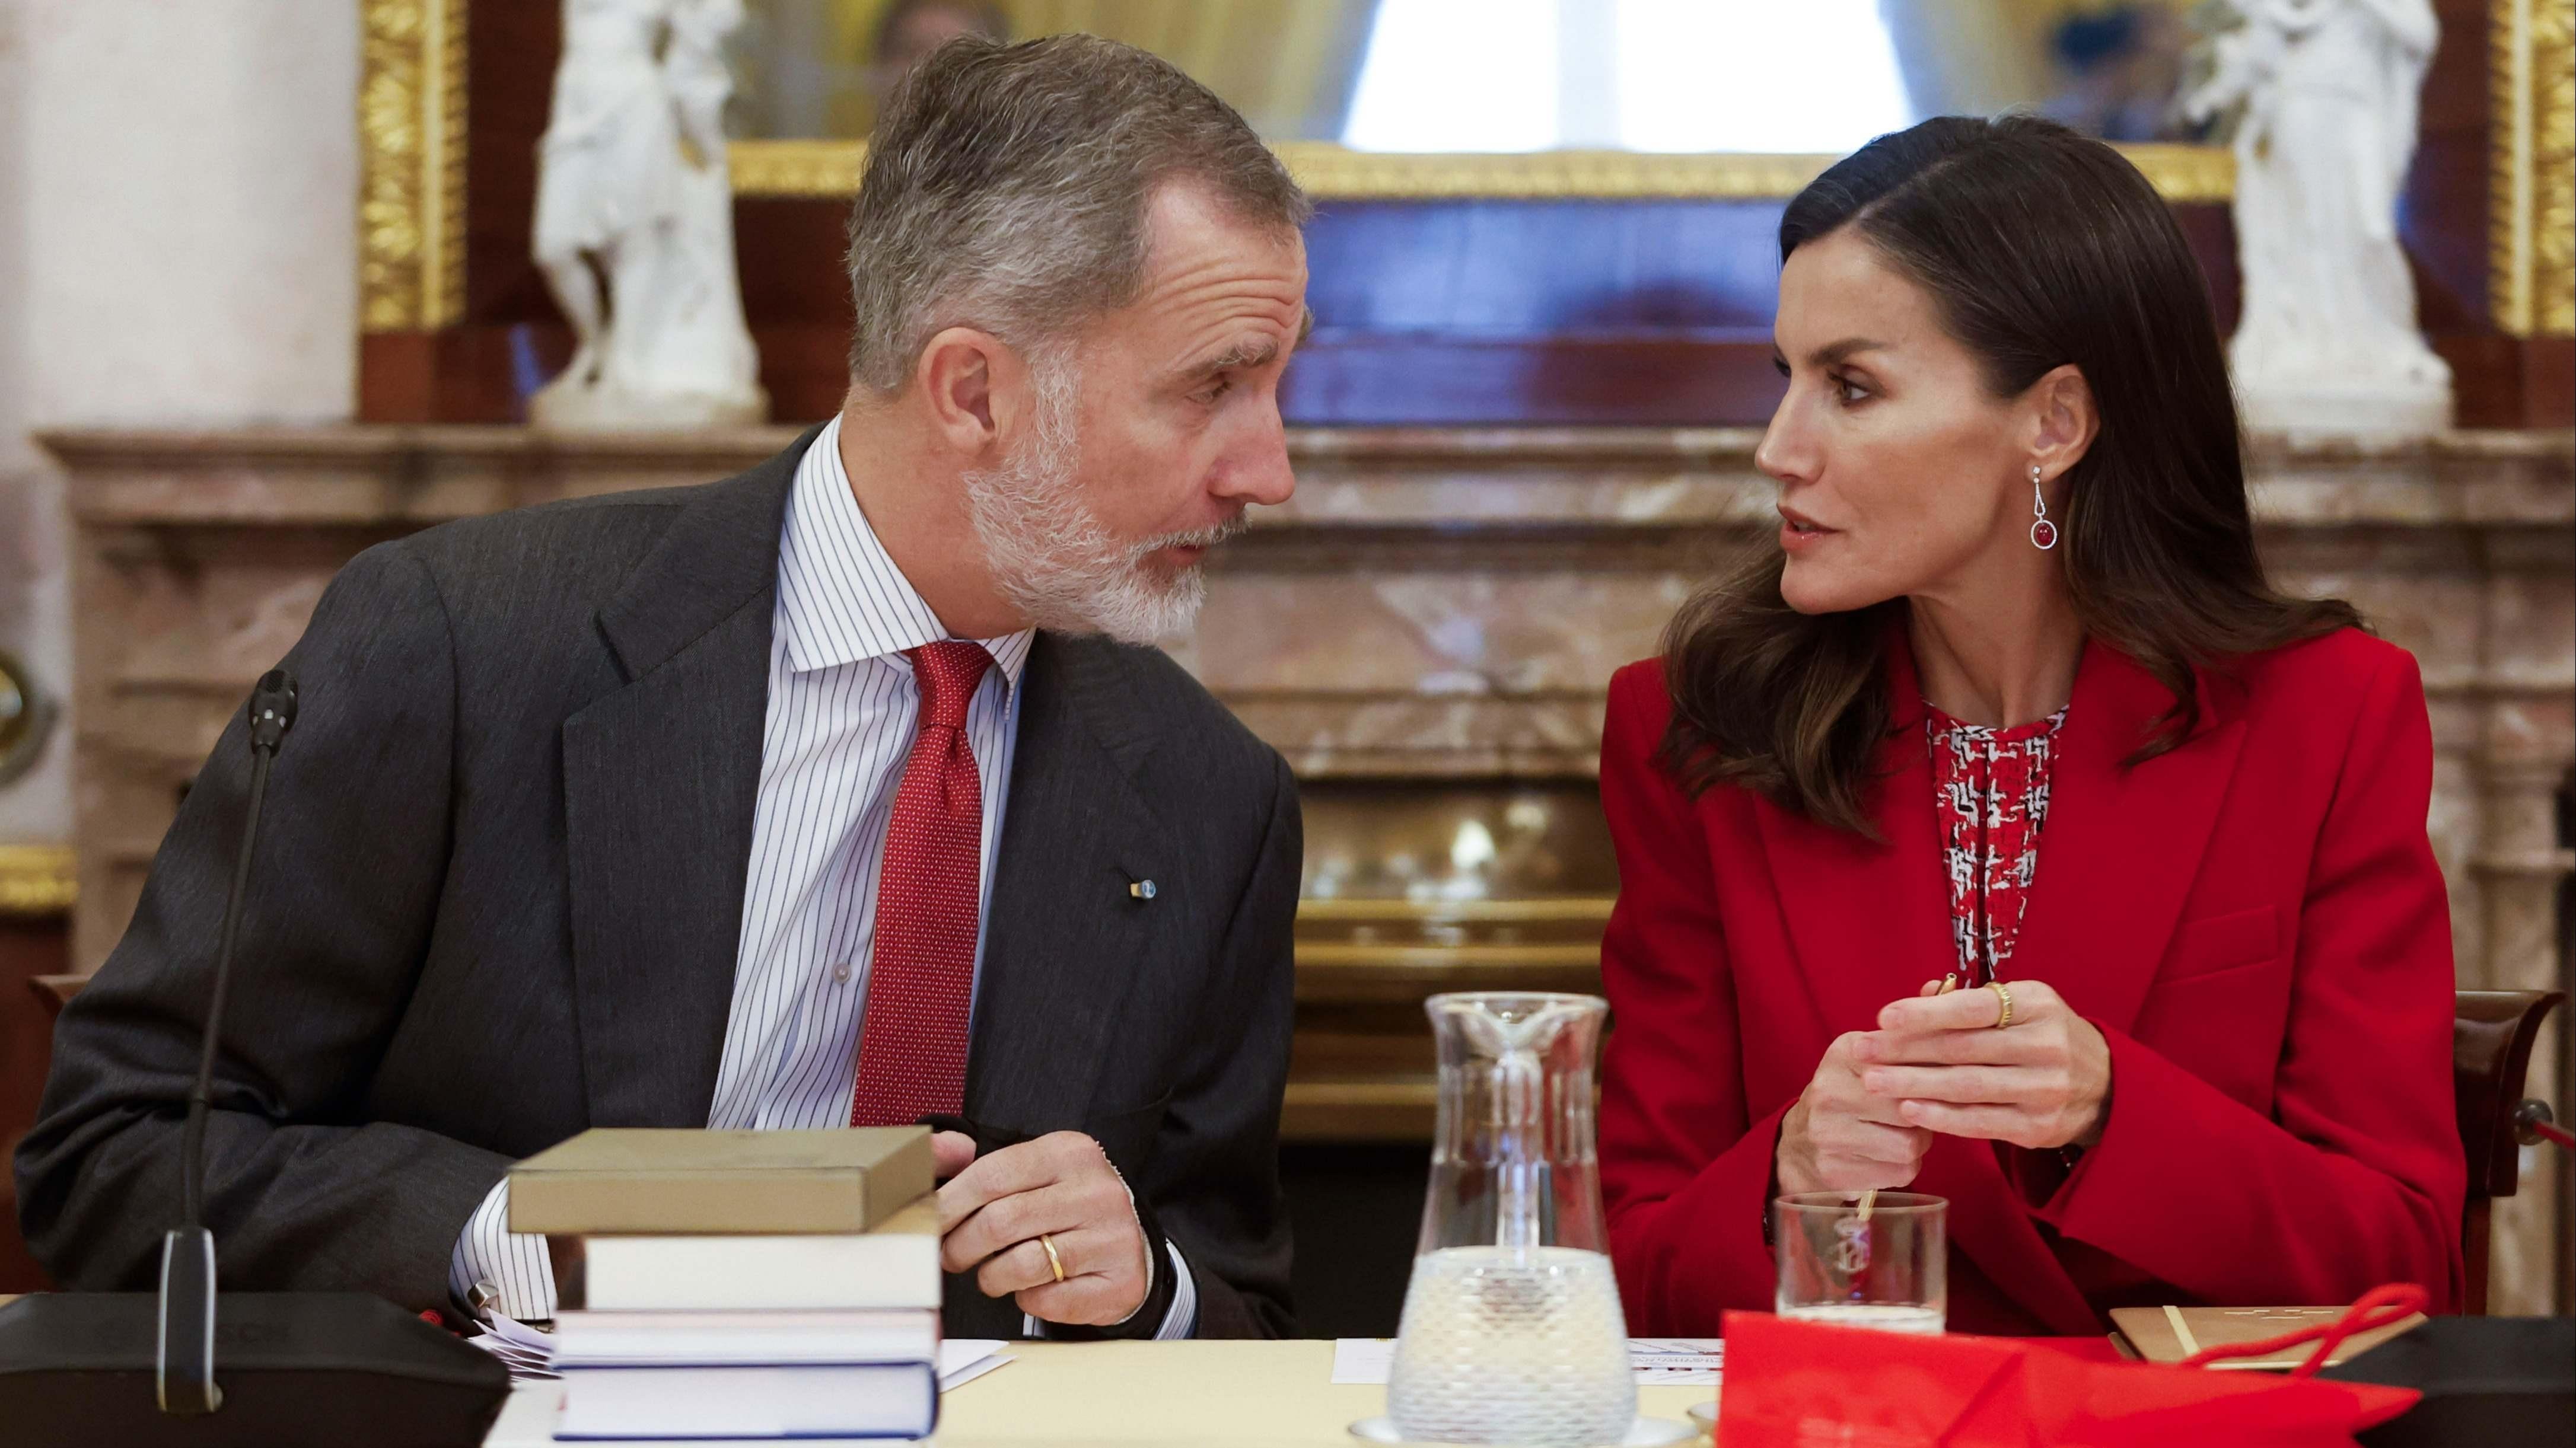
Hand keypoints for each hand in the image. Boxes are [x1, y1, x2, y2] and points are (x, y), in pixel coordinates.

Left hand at [936, 1131, 1149, 1326]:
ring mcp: (1113, 1238)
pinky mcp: (1118, 1283)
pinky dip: (1027, 1300)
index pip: (992, 1175)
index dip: (950, 1204)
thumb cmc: (1065, 1208)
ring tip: (991, 1275)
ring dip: (991, 1277)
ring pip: (1022, 1265)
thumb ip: (982, 1165)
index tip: (929, 1222)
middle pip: (1001, 1222)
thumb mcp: (1034, 1171)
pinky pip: (1047, 1300)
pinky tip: (1032, 1288)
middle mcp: (1096, 1191)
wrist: (1129, 1245)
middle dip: (961, 1246)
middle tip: (951, 1257)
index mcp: (1069, 1152)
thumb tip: (934, 1151)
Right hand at [1776, 1031, 1934, 1194]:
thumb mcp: (1872, 1061)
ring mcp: (1827, 1133)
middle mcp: (1829, 1090)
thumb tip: (1963, 1053)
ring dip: (1916, 1144)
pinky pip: (1900, 1173)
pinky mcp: (1834, 1171)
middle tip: (1918, 1114)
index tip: (1946, 1082)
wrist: (1800, 1142)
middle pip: (1913, 1108)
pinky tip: (1886, 1156)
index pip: (1911, 1064)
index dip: (1934, 1077)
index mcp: (1845, 1052)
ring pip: (1910, 1145)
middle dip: (1925, 1115)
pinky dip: (1903, 1167)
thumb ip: (1912, 1051)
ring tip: (1902, 1135)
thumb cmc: (1852, 1096)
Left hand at [1858, 979, 2111, 1150]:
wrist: (2104, 1085)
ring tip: (1873, 1082)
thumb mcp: (2020, 1005)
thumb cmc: (2042, 1034)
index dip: (1925, 1013)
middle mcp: (2045, 1045)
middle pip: (1962, 1049)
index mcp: (2037, 1005)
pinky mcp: (2039, 1127)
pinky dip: (1941, 1117)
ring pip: (1967, 1087)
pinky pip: (1980, 1122)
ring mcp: (2044, 1089)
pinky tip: (1909, 1110)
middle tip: (1863, 1052)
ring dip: (1914, 1085)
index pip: (1973, 1007)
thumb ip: (1969, 1001)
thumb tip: (1919, 993)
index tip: (1883, 1017)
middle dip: (1905, 1051)